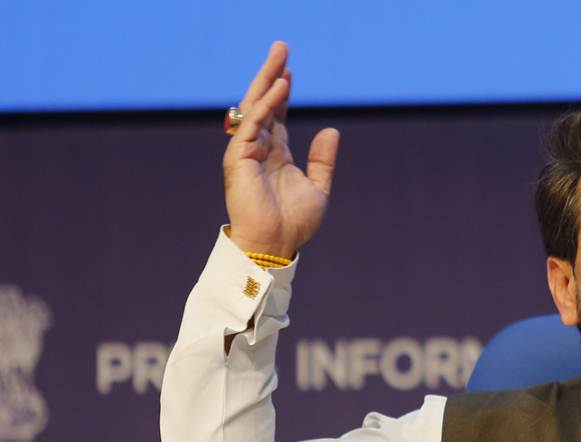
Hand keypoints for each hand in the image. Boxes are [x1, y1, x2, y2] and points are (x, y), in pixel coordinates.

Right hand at [223, 41, 339, 258]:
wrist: (276, 245)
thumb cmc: (294, 223)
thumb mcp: (318, 187)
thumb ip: (323, 159)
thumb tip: (332, 129)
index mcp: (276, 154)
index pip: (277, 114)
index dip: (283, 92)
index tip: (290, 71)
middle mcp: (259, 148)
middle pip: (264, 103)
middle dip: (271, 74)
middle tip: (281, 47)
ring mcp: (247, 151)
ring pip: (255, 107)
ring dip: (267, 80)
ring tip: (280, 58)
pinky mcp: (239, 158)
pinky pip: (252, 124)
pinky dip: (265, 104)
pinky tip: (279, 87)